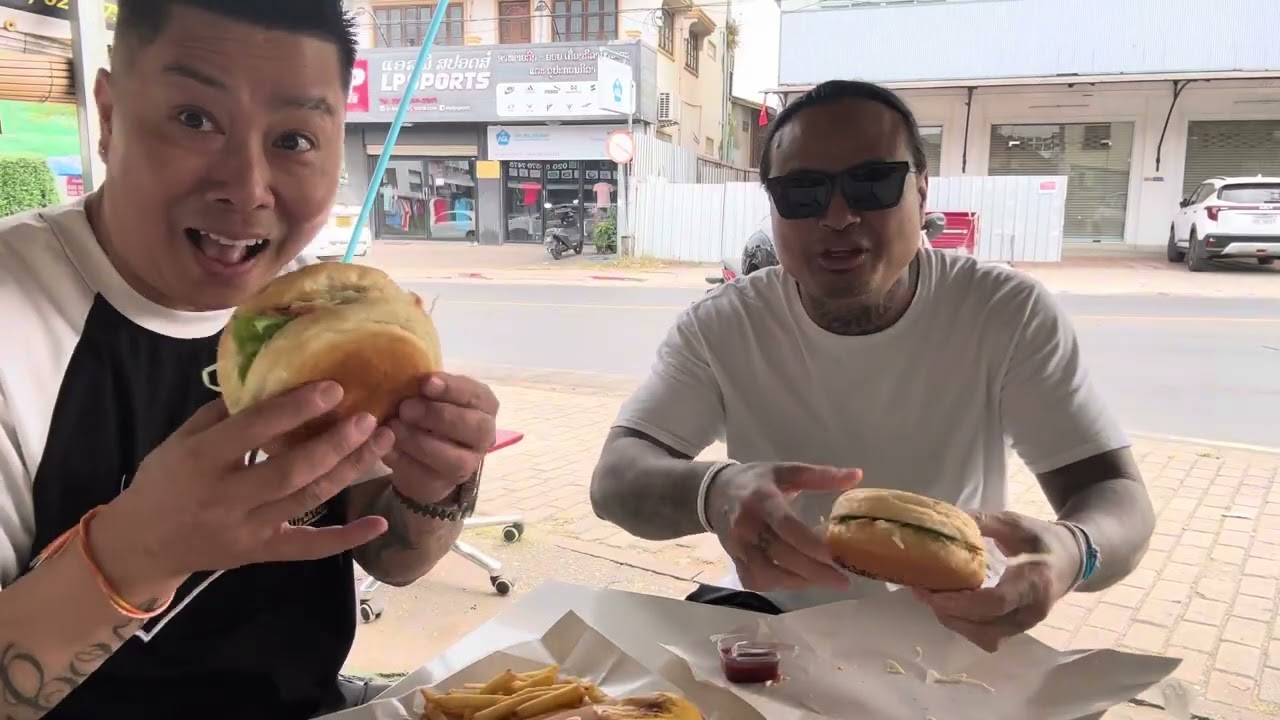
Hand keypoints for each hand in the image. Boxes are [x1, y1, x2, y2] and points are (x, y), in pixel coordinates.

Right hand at [95, 382, 393, 592]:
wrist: (140, 546)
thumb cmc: (163, 482)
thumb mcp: (179, 439)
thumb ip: (223, 412)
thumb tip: (271, 377)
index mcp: (201, 460)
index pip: (255, 429)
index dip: (297, 407)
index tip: (335, 387)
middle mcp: (226, 497)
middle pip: (292, 469)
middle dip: (336, 443)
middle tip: (371, 418)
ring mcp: (247, 529)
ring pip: (308, 500)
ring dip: (350, 471)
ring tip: (382, 442)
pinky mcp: (261, 553)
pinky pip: (308, 548)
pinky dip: (346, 538)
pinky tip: (378, 523)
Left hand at [384, 373, 498, 503]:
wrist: (423, 456)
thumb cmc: (429, 414)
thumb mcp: (431, 395)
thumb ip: (427, 387)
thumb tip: (405, 376)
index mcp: (485, 405)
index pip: (476, 395)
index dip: (452, 388)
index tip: (426, 383)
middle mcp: (484, 434)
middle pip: (473, 427)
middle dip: (438, 415)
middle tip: (406, 408)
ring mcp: (469, 463)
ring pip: (452, 457)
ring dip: (419, 441)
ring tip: (393, 428)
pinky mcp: (446, 483)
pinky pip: (427, 474)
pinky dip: (405, 460)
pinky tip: (387, 447)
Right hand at [706, 462, 861, 591]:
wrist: (713, 493)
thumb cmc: (756, 481)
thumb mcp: (785, 471)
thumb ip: (820, 475)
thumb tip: (857, 476)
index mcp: (761, 499)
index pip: (784, 525)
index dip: (808, 542)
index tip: (833, 556)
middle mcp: (746, 526)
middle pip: (779, 555)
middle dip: (813, 571)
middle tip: (842, 581)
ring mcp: (738, 546)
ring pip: (767, 574)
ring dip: (798, 581)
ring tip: (824, 580)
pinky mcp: (734, 560)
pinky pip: (756, 581)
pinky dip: (779, 585)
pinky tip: (798, 580)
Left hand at [914, 511, 1080, 652]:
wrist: (1073, 559)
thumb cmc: (1042, 539)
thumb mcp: (1015, 523)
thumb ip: (983, 522)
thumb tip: (947, 519)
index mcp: (1034, 582)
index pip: (996, 603)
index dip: (960, 602)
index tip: (932, 591)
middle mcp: (1031, 611)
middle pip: (985, 628)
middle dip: (949, 613)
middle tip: (922, 591)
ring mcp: (1025, 625)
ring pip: (983, 637)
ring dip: (953, 621)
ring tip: (930, 597)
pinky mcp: (1016, 629)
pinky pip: (986, 636)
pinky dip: (963, 624)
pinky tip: (948, 605)